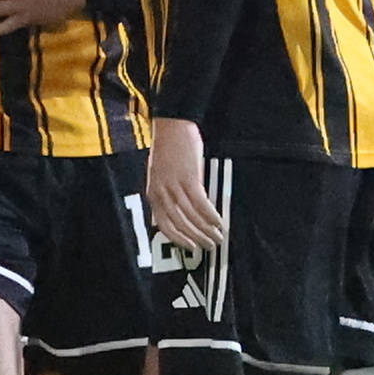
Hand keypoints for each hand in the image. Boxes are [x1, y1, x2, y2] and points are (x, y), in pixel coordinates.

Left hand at [146, 117, 224, 251]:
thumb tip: (167, 216)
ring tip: (218, 237)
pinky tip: (220, 222)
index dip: (180, 239)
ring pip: (191, 216)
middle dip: (196, 238)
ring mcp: (175, 185)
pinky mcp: (189, 177)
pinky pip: (201, 203)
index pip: (165, 225)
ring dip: (206, 230)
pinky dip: (211, 216)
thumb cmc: (168, 149)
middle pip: (180, 224)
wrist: (172, 126)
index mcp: (154, 193)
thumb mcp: (159, 176)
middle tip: (210, 246)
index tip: (192, 248)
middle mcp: (162, 192)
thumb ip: (163, 195)